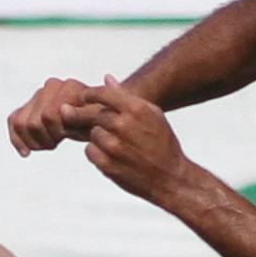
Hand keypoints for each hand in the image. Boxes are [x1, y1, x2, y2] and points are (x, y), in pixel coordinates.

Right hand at [6, 75, 100, 154]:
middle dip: (47, 139)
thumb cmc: (100, 122)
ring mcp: (39, 96)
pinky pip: (13, 121)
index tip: (70, 136)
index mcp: (69, 87)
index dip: (56, 133)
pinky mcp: (29, 107)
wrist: (97, 120)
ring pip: (21, 124)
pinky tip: (26, 153)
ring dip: (35, 142)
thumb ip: (82, 115)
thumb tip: (62, 110)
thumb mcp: (97, 122)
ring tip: (51, 143)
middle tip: (61, 140)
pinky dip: (17, 139)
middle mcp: (51, 86)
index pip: (49, 115)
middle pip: (33, 123)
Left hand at [74, 77, 189, 202]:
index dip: (90, 94)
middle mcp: (123, 125)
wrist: (170, 178)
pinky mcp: (107, 164)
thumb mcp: (152, 115)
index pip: (103, 94)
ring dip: (99, 137)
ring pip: (92, 133)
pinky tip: (112, 156)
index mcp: (136, 109)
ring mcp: (114, 146)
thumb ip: (127, 96)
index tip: (85, 97)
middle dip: (97, 120)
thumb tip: (106, 77)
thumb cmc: (163, 144)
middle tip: (107, 129)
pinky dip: (96, 153)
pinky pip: (89, 150)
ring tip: (116, 145)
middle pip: (95, 115)